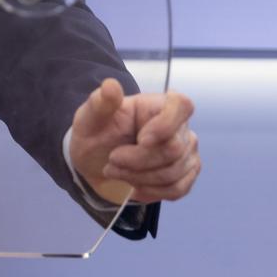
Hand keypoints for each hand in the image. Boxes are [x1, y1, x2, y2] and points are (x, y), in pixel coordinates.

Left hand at [69, 78, 200, 204]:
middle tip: (112, 160)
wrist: (97, 163)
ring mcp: (187, 150)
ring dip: (138, 177)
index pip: (182, 105)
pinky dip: (149, 190)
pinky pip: (176, 189)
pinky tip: (133, 183)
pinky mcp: (187, 173)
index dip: (166, 125)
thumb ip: (100, 103)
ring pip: (174, 173)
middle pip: (174, 148)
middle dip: (137, 161)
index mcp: (157, 104)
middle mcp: (179, 125)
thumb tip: (110, 85)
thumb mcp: (89, 118)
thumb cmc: (96, 134)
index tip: (141, 140)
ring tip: (116, 171)